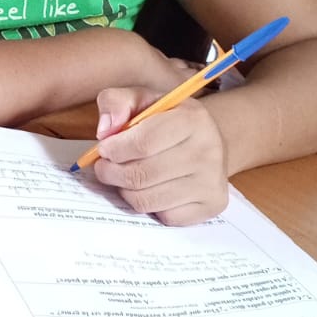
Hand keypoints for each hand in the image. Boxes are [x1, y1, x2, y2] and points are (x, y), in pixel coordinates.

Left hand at [91, 86, 228, 225]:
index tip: (104, 150)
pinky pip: (164, 217)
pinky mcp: (212, 205)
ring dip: (125, 191)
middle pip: (141, 175)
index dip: (115, 150)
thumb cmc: (168, 121)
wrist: (207, 142)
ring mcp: (211, 181)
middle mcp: (208, 150)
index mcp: (192, 119)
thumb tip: (105, 131)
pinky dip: (149, 206)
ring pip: (147, 200)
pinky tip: (149, 190)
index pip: (143, 143)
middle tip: (104, 168)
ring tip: (123, 177)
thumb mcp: (142, 100)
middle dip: (112, 173)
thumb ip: (116, 102)